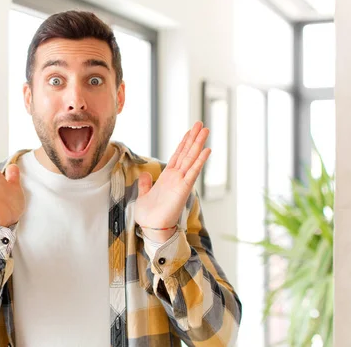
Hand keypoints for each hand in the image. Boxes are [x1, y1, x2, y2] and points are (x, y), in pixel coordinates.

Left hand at [134, 122, 210, 242]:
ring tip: (206, 130)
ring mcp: (181, 182)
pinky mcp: (183, 188)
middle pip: (187, 153)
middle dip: (193, 138)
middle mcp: (176, 177)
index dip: (183, 143)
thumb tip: (146, 174)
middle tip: (201, 124)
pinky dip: (199, 161)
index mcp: (167, 177)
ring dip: (198, 144)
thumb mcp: (144, 195)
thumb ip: (146, 184)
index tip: (189, 131)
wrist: (152, 227)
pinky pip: (193, 172)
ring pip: (191, 158)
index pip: (177, 156)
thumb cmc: (149, 215)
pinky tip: (206, 150)